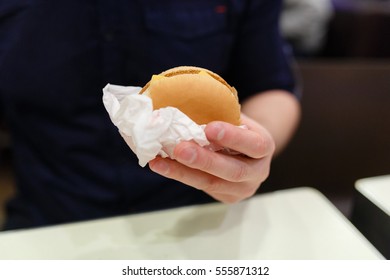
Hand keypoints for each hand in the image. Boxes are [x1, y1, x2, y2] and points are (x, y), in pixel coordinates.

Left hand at [148, 114, 274, 202]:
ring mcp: (243, 189)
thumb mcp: (237, 118)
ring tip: (160, 162)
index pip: (254, 145)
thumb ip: (223, 115)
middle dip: (204, 160)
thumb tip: (189, 102)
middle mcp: (258, 172)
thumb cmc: (239, 128)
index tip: (209, 128)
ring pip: (212, 183)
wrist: (248, 152)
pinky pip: (202, 187)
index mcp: (264, 147)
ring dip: (184, 172)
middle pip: (233, 170)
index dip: (233, 137)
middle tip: (180, 149)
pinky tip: (162, 166)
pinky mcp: (226, 197)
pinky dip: (180, 175)